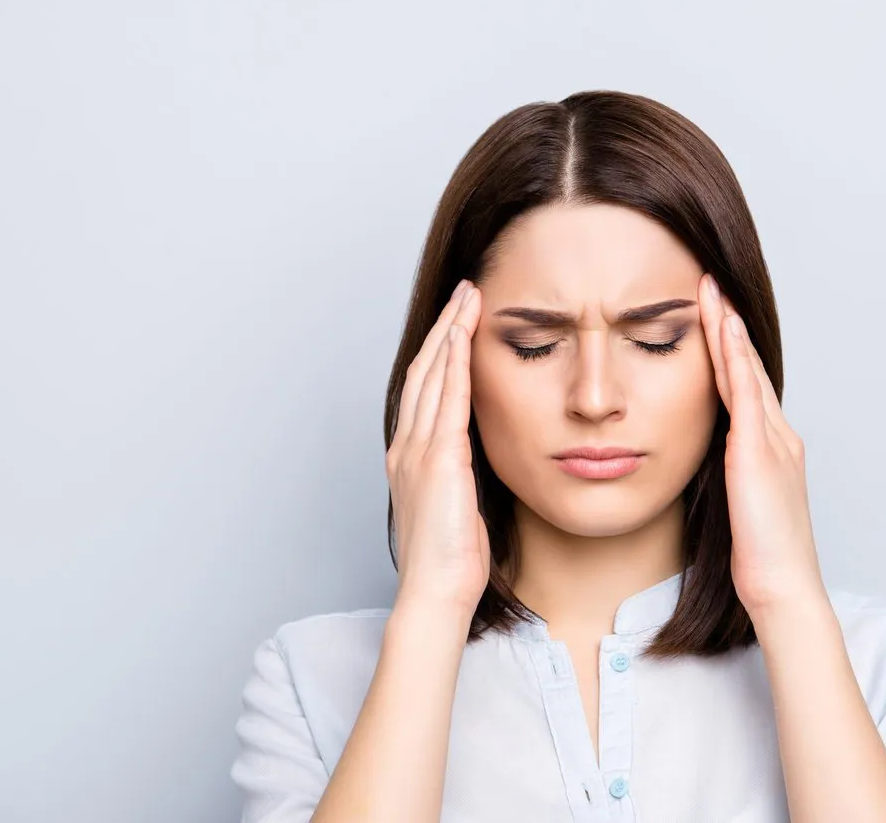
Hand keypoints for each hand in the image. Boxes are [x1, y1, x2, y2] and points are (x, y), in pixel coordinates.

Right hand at [386, 279, 489, 615]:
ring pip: (433, 375)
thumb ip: (461, 474)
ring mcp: (418, 451)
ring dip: (451, 332)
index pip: (424, 390)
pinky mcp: (438, 459)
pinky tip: (464, 336)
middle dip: (445, 327)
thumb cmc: (451, 561)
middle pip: (425, 371)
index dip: (441, 351)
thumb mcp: (458, 506)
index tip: (459, 321)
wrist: (436, 592)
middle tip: (465, 292)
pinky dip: (455, 363)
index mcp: (410, 457)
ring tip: (469, 298)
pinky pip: (447, 399)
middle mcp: (408, 446)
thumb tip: (477, 459)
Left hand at [698, 273, 826, 619]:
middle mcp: (778, 436)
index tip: (710, 315)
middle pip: (748, 367)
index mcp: (771, 448)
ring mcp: (772, 441)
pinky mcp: (758, 452)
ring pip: (747, 370)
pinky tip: (722, 329)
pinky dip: (733, 357)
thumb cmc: (758, 557)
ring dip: (728, 328)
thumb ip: (729, 476)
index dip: (729, 349)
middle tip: (711, 283)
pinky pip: (744, 393)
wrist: (783, 588)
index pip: (746, 386)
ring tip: (711, 290)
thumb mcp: (738, 505)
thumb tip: (710, 463)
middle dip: (728, 324)